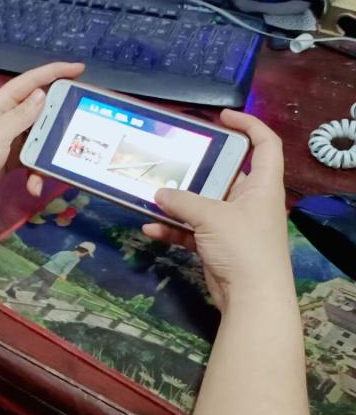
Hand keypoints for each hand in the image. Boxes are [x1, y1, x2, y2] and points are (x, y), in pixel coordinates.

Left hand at [0, 62, 83, 229]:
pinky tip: (34, 186)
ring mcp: (10, 137)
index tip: (79, 68)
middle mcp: (7, 117)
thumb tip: (43, 94)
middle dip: (59, 117)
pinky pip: (32, 159)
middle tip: (80, 117)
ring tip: (54, 164)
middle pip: (41, 109)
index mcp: (1, 104)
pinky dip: (35, 172)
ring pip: (39, 137)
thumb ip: (21, 115)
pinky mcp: (12, 157)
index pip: (31, 81)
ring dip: (46, 152)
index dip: (55, 72)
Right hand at [141, 110, 292, 310]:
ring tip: (151, 191)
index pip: (265, 144)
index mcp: (261, 185)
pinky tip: (150, 228)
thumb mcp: (212, 217)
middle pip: (225, 173)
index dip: (249, 125)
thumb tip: (158, 193)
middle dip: (197, 167)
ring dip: (177, 201)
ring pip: (202, 203)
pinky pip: (191, 230)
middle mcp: (249, 200)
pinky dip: (172, 229)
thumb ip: (183, 201)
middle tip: (171, 156)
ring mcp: (232, 224)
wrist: (251, 298)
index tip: (222, 117)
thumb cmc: (244, 247)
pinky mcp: (217, 245)